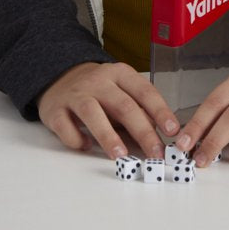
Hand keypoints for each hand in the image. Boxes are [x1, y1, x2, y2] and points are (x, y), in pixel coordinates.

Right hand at [37, 61, 178, 159]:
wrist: (60, 77)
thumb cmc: (98, 89)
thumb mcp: (121, 90)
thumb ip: (137, 108)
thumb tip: (159, 134)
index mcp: (120, 74)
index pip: (144, 91)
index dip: (160, 111)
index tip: (173, 130)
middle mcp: (99, 81)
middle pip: (123, 105)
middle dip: (142, 131)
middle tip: (155, 153)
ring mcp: (76, 94)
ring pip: (93, 113)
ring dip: (108, 136)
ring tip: (121, 155)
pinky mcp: (55, 110)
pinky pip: (66, 126)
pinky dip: (77, 139)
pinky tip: (85, 147)